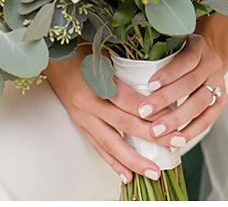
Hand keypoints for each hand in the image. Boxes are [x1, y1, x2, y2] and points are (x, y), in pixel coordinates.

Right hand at [47, 54, 164, 182]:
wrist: (51, 60)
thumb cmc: (79, 52)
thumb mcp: (102, 51)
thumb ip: (126, 65)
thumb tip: (158, 79)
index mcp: (94, 80)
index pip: (128, 99)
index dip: (151, 109)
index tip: (174, 117)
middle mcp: (87, 101)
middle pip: (124, 123)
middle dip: (152, 136)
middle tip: (177, 143)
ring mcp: (82, 116)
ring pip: (110, 142)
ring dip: (134, 160)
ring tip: (154, 172)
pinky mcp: (79, 125)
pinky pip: (98, 147)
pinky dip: (113, 163)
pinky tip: (128, 176)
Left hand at [131, 24, 227, 151]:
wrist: (207, 51)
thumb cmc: (177, 48)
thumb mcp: (168, 41)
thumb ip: (151, 50)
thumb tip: (113, 59)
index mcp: (197, 45)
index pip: (184, 60)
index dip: (167, 74)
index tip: (148, 86)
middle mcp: (211, 63)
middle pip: (190, 83)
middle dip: (166, 100)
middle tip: (143, 113)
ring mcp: (219, 82)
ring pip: (200, 103)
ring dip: (178, 119)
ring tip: (157, 131)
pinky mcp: (222, 100)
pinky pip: (209, 118)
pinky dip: (193, 130)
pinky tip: (177, 140)